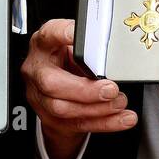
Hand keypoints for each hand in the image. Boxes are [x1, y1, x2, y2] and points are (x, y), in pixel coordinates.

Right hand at [23, 19, 136, 158]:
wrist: (56, 90)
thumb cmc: (67, 62)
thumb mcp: (74, 47)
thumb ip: (89, 49)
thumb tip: (114, 55)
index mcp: (43, 44)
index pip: (49, 35)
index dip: (62, 35)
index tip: (78, 35)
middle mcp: (37, 69)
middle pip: (51, 83)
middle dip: (85, 89)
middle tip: (111, 89)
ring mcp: (39, 96)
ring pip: (62, 108)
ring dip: (96, 108)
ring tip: (119, 103)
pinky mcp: (49, 117)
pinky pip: (77, 124)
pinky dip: (104, 123)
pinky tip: (121, 119)